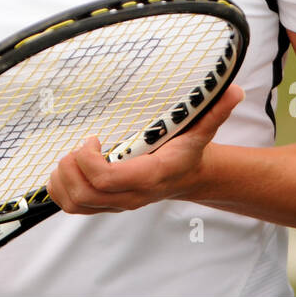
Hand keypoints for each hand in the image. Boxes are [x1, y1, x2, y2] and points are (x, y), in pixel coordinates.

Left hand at [46, 83, 244, 213]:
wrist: (186, 177)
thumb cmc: (187, 151)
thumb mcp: (202, 129)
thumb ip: (215, 110)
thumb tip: (234, 90)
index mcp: (148, 176)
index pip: (107, 179)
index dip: (89, 159)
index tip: (93, 137)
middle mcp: (130, 196)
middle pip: (84, 193)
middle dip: (71, 166)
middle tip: (79, 145)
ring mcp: (116, 204)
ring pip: (75, 203)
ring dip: (63, 178)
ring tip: (73, 156)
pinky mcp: (105, 205)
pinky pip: (73, 206)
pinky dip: (61, 189)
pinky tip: (70, 167)